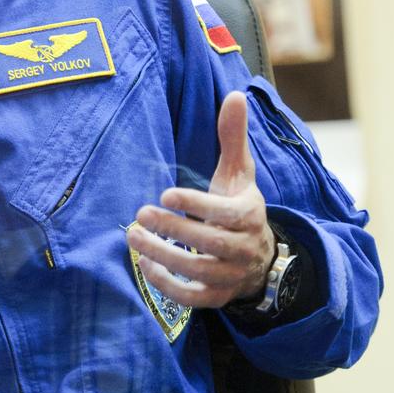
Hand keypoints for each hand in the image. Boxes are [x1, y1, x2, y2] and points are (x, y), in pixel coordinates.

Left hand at [126, 91, 275, 308]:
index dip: (196, 204)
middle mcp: (243, 247)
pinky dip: (168, 286)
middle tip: (140, 214)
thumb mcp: (239, 173)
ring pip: (198, 271)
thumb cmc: (239, 207)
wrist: (260, 257)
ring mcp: (231, 275)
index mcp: (249, 214)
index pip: (225, 212)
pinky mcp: (217, 296)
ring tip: (133, 237)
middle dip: (173, 229)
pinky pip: (193, 297)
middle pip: (210, 243)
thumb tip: (234, 94)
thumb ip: (232, 137)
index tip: (165, 194)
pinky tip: (145, 266)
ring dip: (163, 255)